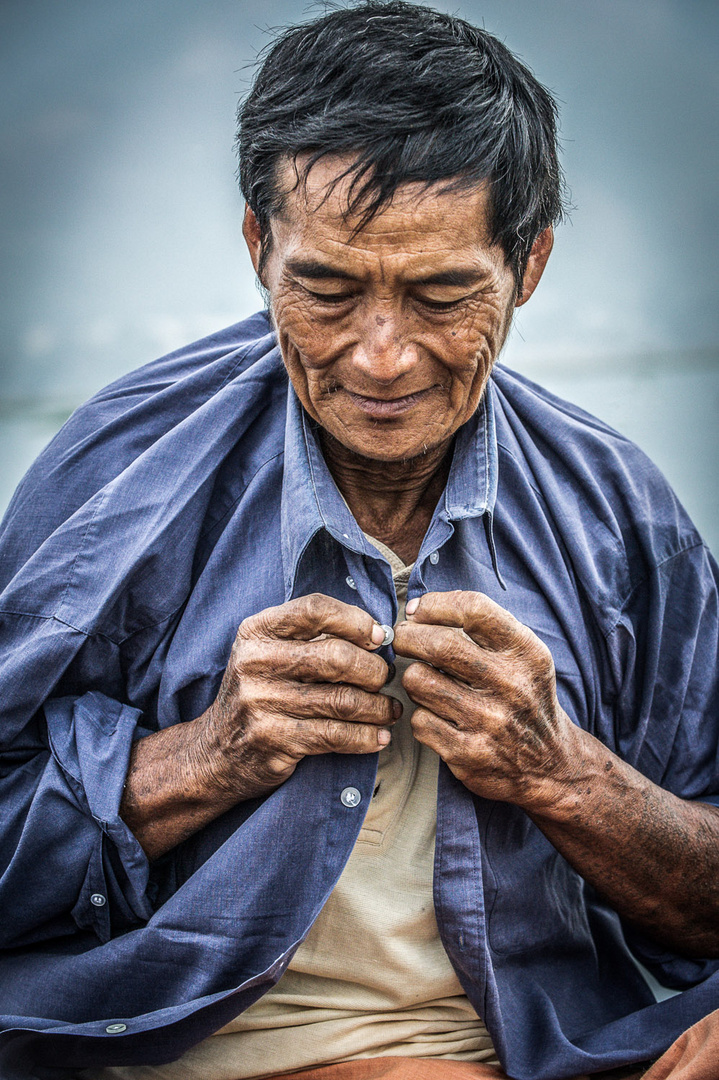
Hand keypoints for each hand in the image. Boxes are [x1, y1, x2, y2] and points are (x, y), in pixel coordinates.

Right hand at [200, 593, 398, 801]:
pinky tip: (379, 735)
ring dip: (378, 707)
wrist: (217, 751)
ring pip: (343, 700)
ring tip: (389, 709)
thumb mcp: (270, 653)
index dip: (355, 620)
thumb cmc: (260, 693)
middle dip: (373, 670)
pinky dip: (366, 736)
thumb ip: (312, 639)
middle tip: (384, 678)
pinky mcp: (274, 739)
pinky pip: (336, 735)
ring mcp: (263, 702)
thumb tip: (377, 635)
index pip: (314, 610)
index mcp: (257, 631)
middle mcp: (256, 662)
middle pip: (337, 657)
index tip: (378, 637)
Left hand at [392, 590, 579, 810]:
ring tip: (427, 682)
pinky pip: (419, 720)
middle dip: (408, 637)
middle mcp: (511, 685)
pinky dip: (422, 715)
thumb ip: (483, 627)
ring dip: (415, 678)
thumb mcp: (523, 656)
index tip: (418, 610)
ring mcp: (489, 721)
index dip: (435, 604)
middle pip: (438, 644)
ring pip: (419, 681)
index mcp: (525, 653)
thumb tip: (418, 608)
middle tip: (403, 639)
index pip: (474, 610)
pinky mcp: (468, 753)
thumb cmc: (524, 698)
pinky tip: (438, 716)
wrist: (549, 765)